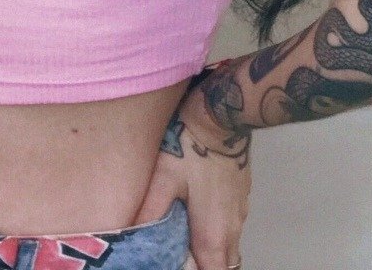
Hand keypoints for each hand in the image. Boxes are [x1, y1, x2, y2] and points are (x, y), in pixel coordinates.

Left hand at [128, 77, 251, 269]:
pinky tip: (198, 217)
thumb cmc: (192, 146)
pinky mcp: (241, 197)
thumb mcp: (164, 179)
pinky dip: (217, 233)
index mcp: (212, 234)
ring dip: (211, 251)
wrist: (222, 116)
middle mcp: (232, 229)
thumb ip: (150, 212)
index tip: (178, 266)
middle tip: (180, 256)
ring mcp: (240, 213)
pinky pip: (231, 228)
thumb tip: (130, 234)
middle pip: (223, 265)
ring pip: (229, 247)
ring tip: (185, 241)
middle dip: (205, 265)